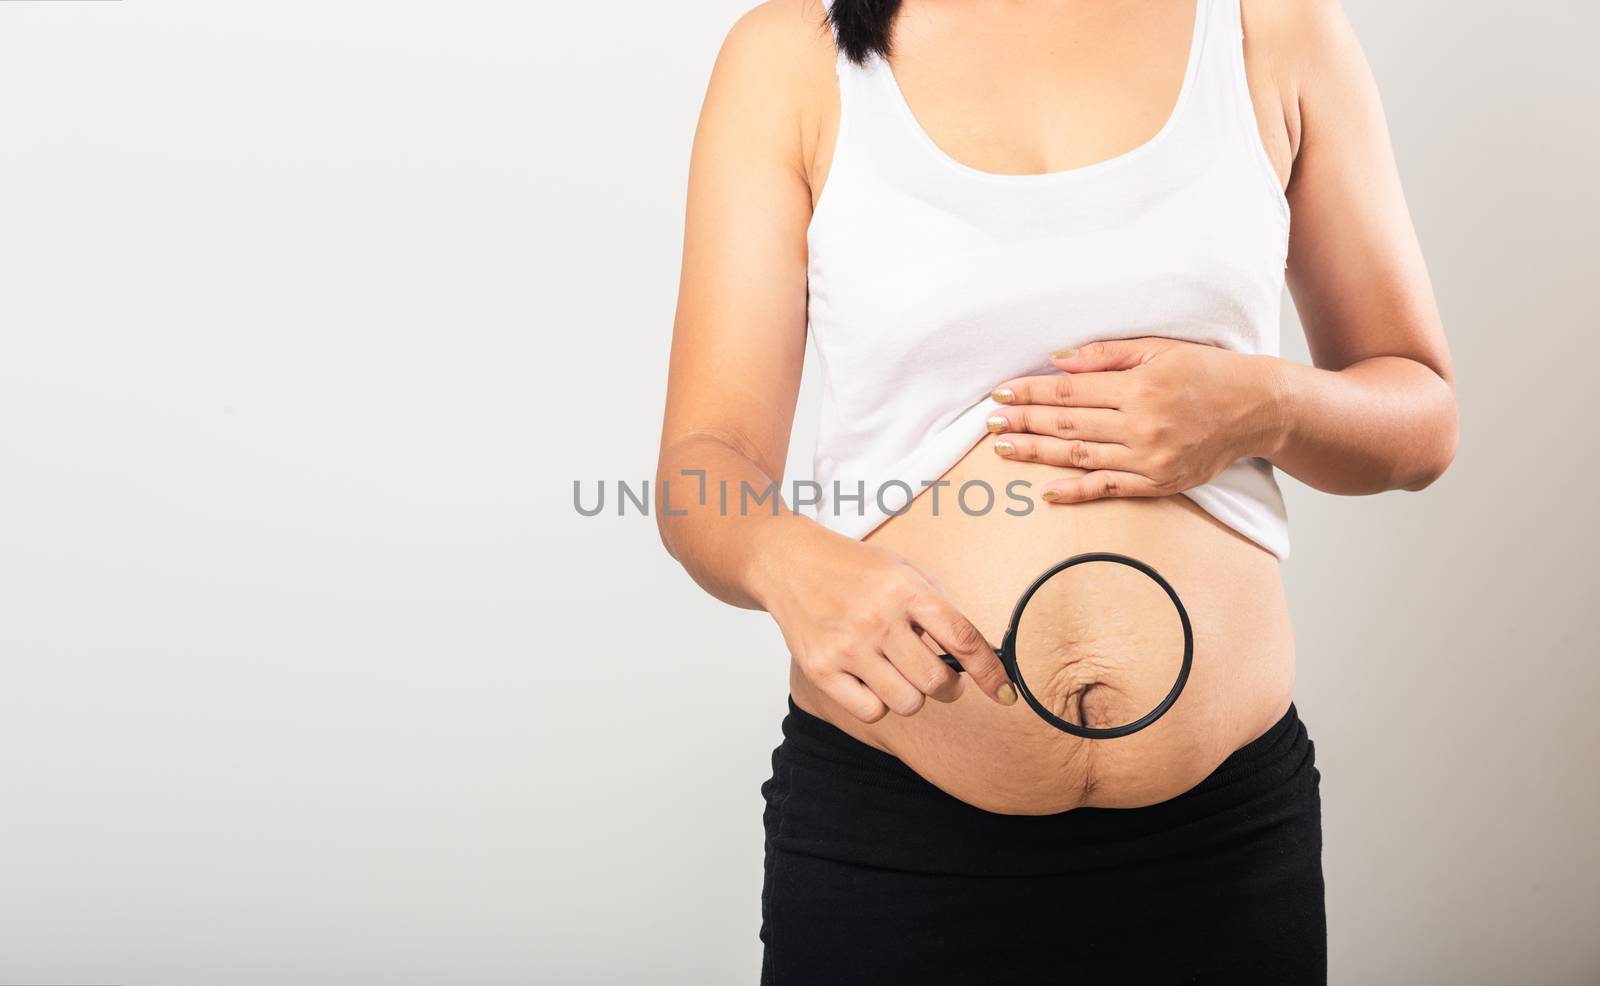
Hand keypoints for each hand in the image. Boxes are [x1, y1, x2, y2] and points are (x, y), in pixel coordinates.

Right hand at [752, 526, 1017, 722]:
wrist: (790, 562)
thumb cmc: (855, 569)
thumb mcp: (905, 572)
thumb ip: (939, 610)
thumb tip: (977, 657)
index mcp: (906, 589)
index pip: (962, 639)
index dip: (991, 672)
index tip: (1005, 692)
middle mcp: (878, 617)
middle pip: (937, 681)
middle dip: (947, 686)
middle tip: (937, 675)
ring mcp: (848, 645)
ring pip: (908, 702)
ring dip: (912, 695)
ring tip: (897, 672)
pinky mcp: (821, 668)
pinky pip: (871, 711)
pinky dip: (878, 702)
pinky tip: (868, 678)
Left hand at [988, 338, 1284, 503]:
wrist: (1258, 408)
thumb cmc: (1208, 372)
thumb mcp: (1159, 350)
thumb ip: (1105, 355)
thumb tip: (1056, 361)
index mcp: (1138, 387)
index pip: (1069, 390)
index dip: (1031, 392)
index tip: (1000, 393)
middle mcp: (1140, 425)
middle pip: (1067, 424)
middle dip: (1024, 422)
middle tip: (990, 423)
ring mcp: (1148, 458)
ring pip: (1080, 456)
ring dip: (1038, 454)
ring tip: (1004, 450)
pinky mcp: (1158, 482)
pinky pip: (1108, 489)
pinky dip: (1076, 492)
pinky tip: (1046, 492)